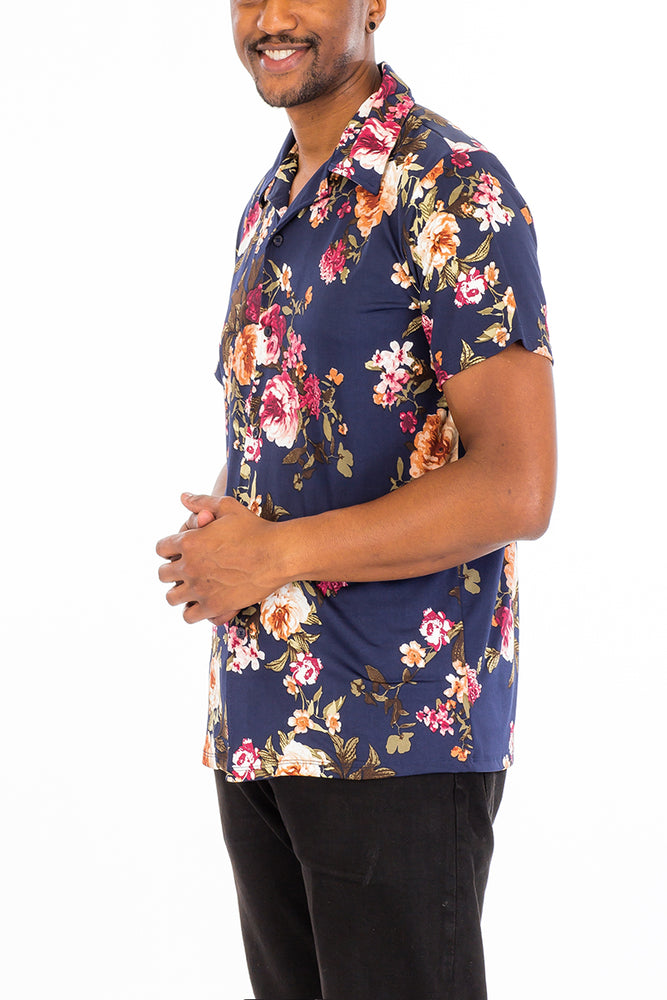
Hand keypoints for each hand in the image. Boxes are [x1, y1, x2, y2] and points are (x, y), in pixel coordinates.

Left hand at [156, 493, 283, 625]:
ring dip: (179, 593)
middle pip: (163, 574)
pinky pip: (188, 616)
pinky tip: (203, 604)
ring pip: (171, 598)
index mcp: (189, 542)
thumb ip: (202, 501)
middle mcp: (189, 566)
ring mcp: (199, 589)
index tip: (179, 551)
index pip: (161, 549)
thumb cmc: (255, 528)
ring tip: (192, 590)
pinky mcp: (213, 606)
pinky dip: (193, 611)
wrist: (278, 555)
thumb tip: (183, 497)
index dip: (169, 549)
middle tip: (186, 570)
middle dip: (172, 572)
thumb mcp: (227, 506)